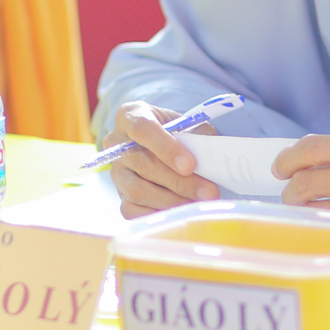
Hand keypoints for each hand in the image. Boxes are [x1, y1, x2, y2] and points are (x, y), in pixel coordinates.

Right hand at [104, 101, 219, 218]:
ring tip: (199, 203)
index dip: (166, 148)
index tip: (190, 165)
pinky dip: (158, 214)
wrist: (164, 145)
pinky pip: (132, 211)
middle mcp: (116, 144)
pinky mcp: (120, 195)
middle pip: (144, 165)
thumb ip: (198, 136)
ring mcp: (116, 172)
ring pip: (137, 191)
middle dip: (179, 182)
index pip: (143, 130)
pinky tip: (181, 212)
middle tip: (208, 192)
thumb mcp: (189, 125)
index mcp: (131, 115)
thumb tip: (214, 158)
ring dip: (172, 200)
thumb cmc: (177, 132)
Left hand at [274, 130, 329, 253]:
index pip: (313, 148)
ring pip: (316, 208)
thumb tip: (301, 160)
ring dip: (302, 211)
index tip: (281, 167)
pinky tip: (322, 224)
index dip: (288, 159)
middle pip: (307, 181)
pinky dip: (321, 225)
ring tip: (305, 210)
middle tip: (291, 194)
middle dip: (290, 190)